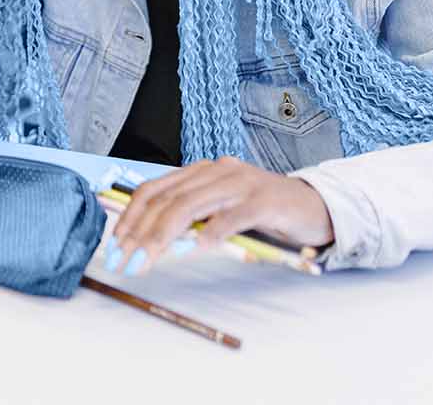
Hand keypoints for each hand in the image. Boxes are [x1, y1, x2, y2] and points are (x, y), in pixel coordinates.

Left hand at [110, 156, 333, 273]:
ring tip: (147, 260)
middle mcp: (216, 171)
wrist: (317, 206)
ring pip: (190, 206)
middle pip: (166, 200)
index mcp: (201, 171)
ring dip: (163, 237)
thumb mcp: (221, 209)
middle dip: (140, 233)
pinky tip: (196, 250)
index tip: (115, 245)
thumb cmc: (264, 211)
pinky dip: (211, 233)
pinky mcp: (263, 200)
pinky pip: (231, 216)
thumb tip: (148, 240)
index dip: (130, 217)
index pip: (153, 190)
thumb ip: (191, 218)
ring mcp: (240, 183)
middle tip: (124, 260)